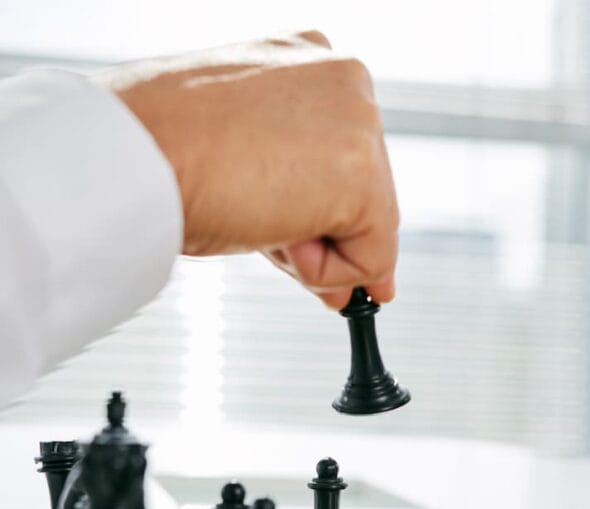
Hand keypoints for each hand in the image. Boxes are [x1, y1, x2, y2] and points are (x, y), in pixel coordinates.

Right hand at [95, 32, 398, 309]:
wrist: (127, 154)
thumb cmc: (158, 148)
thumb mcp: (243, 156)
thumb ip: (305, 196)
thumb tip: (370, 278)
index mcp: (308, 58)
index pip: (342, 152)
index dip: (322, 204)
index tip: (299, 228)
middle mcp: (344, 79)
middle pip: (363, 192)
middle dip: (319, 230)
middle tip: (257, 221)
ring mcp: (361, 124)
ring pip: (369, 228)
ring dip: (310, 249)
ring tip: (247, 208)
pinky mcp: (364, 179)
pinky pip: (370, 261)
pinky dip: (320, 273)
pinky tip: (268, 231)